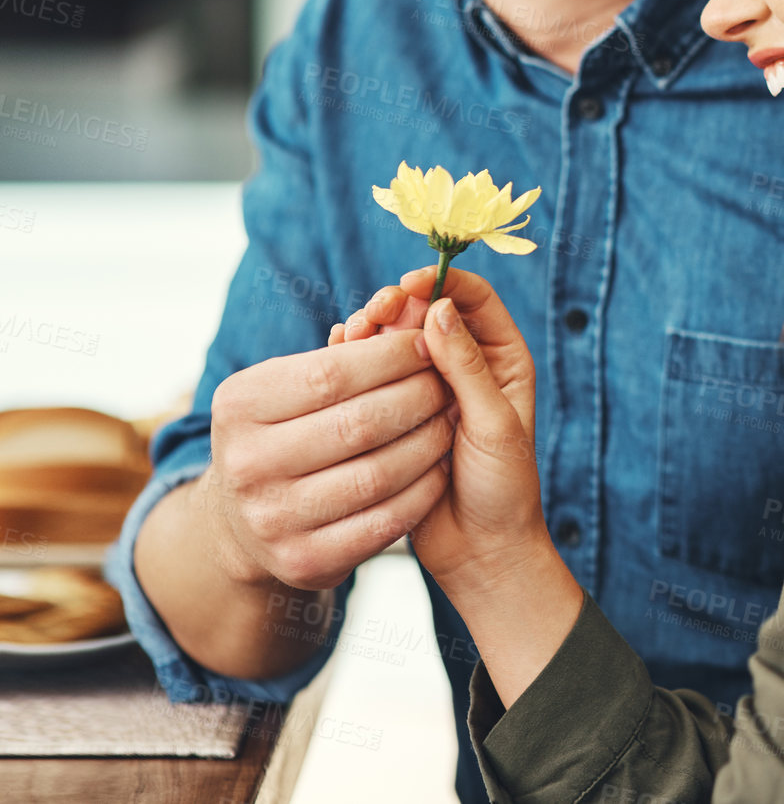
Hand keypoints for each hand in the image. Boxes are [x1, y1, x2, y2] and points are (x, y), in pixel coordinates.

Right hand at [203, 324, 455, 590]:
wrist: (249, 524)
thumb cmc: (288, 433)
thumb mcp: (289, 388)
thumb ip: (343, 356)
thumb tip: (424, 316)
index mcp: (238, 405)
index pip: (332, 372)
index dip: (392, 355)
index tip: (430, 341)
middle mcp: (246, 464)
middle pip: (360, 422)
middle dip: (419, 396)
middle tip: (449, 382)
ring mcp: (272, 520)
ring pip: (378, 474)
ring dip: (429, 442)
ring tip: (450, 419)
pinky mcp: (305, 562)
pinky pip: (384, 521)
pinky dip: (423, 490)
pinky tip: (441, 466)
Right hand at [337, 269, 546, 599]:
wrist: (480, 551)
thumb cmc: (502, 490)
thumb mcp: (493, 425)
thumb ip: (467, 368)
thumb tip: (438, 307)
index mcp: (501, 359)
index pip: (472, 298)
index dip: (440, 282)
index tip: (407, 285)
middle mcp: (463, 368)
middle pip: (424, 314)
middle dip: (395, 309)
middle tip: (369, 316)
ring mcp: (424, 391)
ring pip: (393, 344)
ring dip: (371, 337)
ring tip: (353, 338)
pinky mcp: (392, 417)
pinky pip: (369, 378)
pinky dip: (353, 364)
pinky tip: (339, 357)